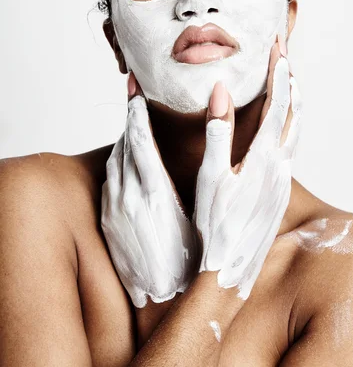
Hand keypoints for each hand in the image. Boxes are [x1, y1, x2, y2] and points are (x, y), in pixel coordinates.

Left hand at [101, 75, 198, 307]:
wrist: (161, 295)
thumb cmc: (190, 257)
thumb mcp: (199, 214)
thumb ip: (199, 179)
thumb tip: (212, 150)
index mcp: (154, 192)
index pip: (138, 140)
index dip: (136, 112)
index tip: (136, 90)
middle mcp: (128, 197)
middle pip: (123, 145)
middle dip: (129, 117)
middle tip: (133, 92)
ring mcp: (114, 208)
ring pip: (115, 161)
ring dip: (125, 139)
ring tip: (135, 123)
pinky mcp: (108, 219)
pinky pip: (110, 180)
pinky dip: (119, 162)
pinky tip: (129, 159)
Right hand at [193, 42, 301, 300]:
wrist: (232, 265)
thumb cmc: (215, 223)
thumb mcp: (211, 175)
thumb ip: (218, 130)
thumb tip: (222, 90)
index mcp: (263, 155)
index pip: (276, 102)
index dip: (277, 72)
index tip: (276, 46)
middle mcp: (281, 163)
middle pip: (294, 110)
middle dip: (289, 77)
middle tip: (284, 52)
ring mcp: (284, 176)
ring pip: (297, 127)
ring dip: (294, 99)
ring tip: (288, 80)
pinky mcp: (281, 187)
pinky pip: (293, 144)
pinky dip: (291, 121)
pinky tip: (282, 123)